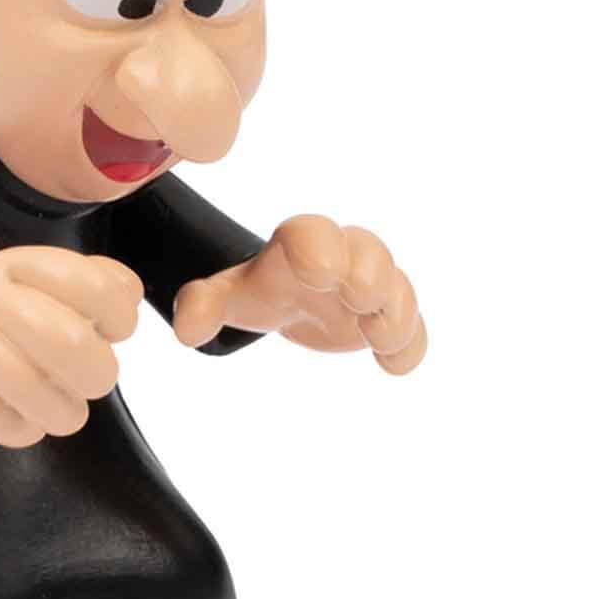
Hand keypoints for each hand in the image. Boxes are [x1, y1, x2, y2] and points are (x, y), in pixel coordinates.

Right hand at [0, 246, 143, 446]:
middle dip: (95, 372)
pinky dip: (19, 428)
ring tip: (69, 411)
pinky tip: (30, 421)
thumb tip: (128, 298)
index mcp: (25, 263)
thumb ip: (104, 283)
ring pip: (21, 383)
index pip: (91, 286)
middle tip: (96, 381)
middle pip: (61, 339)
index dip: (120, 316)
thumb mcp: (59, 280)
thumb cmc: (22, 304)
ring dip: (60, 411)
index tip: (119, 330)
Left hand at [173, 214, 426, 374]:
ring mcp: (371, 286)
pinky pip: (411, 327)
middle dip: (368, 272)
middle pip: (367, 249)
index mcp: (299, 245)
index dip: (318, 248)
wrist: (295, 300)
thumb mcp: (226, 296)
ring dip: (395, 309)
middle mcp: (343, 256)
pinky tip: (393, 366)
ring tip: (379, 337)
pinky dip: (409, 344)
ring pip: (397, 286)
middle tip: (357, 297)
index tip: (322, 273)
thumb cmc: (261, 289)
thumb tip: (188, 330)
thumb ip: (203, 304)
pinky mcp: (387, 317)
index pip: (310, 233)